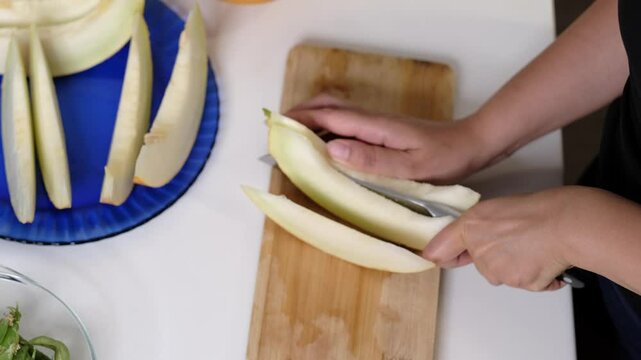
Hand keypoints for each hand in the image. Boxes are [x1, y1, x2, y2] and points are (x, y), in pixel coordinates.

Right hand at [285, 94, 501, 182]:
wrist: (471, 144)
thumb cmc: (445, 158)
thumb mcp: (410, 166)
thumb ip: (371, 159)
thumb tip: (331, 148)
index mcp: (374, 127)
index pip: (329, 117)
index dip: (300, 120)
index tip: (276, 128)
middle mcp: (372, 120)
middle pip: (328, 106)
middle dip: (301, 114)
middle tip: (278, 130)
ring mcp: (377, 124)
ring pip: (336, 113)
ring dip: (312, 118)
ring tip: (293, 136)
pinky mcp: (383, 131)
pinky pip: (347, 123)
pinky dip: (328, 127)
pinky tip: (325, 145)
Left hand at [423, 186, 599, 290]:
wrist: (567, 223)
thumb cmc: (537, 210)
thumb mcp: (495, 209)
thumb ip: (476, 227)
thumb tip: (468, 241)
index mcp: (470, 227)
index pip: (438, 250)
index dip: (440, 256)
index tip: (439, 258)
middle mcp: (480, 250)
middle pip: (479, 264)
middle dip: (494, 256)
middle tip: (515, 239)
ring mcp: (499, 270)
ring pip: (501, 275)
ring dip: (514, 266)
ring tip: (533, 246)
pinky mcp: (519, 284)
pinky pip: (523, 283)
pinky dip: (534, 276)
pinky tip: (544, 258)